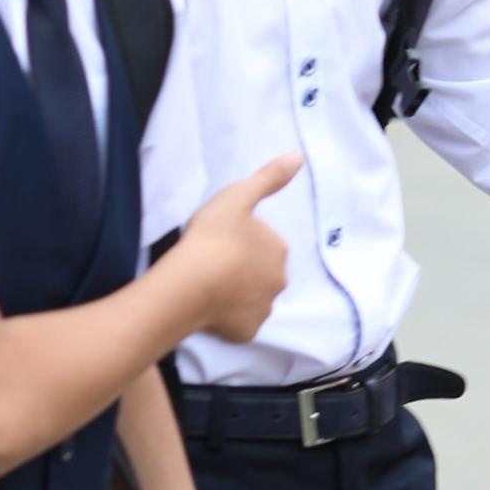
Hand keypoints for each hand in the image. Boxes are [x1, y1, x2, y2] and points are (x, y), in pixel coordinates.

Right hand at [174, 153, 297, 343]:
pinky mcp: (246, 332)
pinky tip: (210, 308)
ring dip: (237, 294)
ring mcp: (263, 309)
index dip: (241, 242)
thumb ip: (268, 178)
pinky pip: (239, 323)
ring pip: (252, 299)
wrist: (191, 281)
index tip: (220, 241)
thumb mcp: (238, 196)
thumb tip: (298, 157)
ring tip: (209, 286)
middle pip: (261, 274)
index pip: (264, 244)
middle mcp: (278, 281)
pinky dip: (228, 318)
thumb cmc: (213, 236)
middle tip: (213, 264)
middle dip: (244, 270)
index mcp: (278, 250)